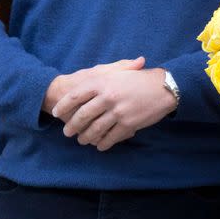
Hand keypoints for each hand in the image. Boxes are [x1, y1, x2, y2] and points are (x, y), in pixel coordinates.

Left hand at [50, 64, 177, 151]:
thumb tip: (79, 89)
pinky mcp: (128, 124)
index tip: (56, 113)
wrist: (164, 87)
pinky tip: (100, 145)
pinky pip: (110, 138)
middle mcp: (108, 97)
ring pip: (95, 129)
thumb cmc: (140, 78)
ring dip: (86, 137)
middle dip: (72, 126)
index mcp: (102, 82)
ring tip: (82, 140)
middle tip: (67, 132)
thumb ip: (99, 77)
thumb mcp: (119, 72)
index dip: (63, 105)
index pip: (75, 96)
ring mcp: (118, 112)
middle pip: (82, 115)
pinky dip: (103, 144)